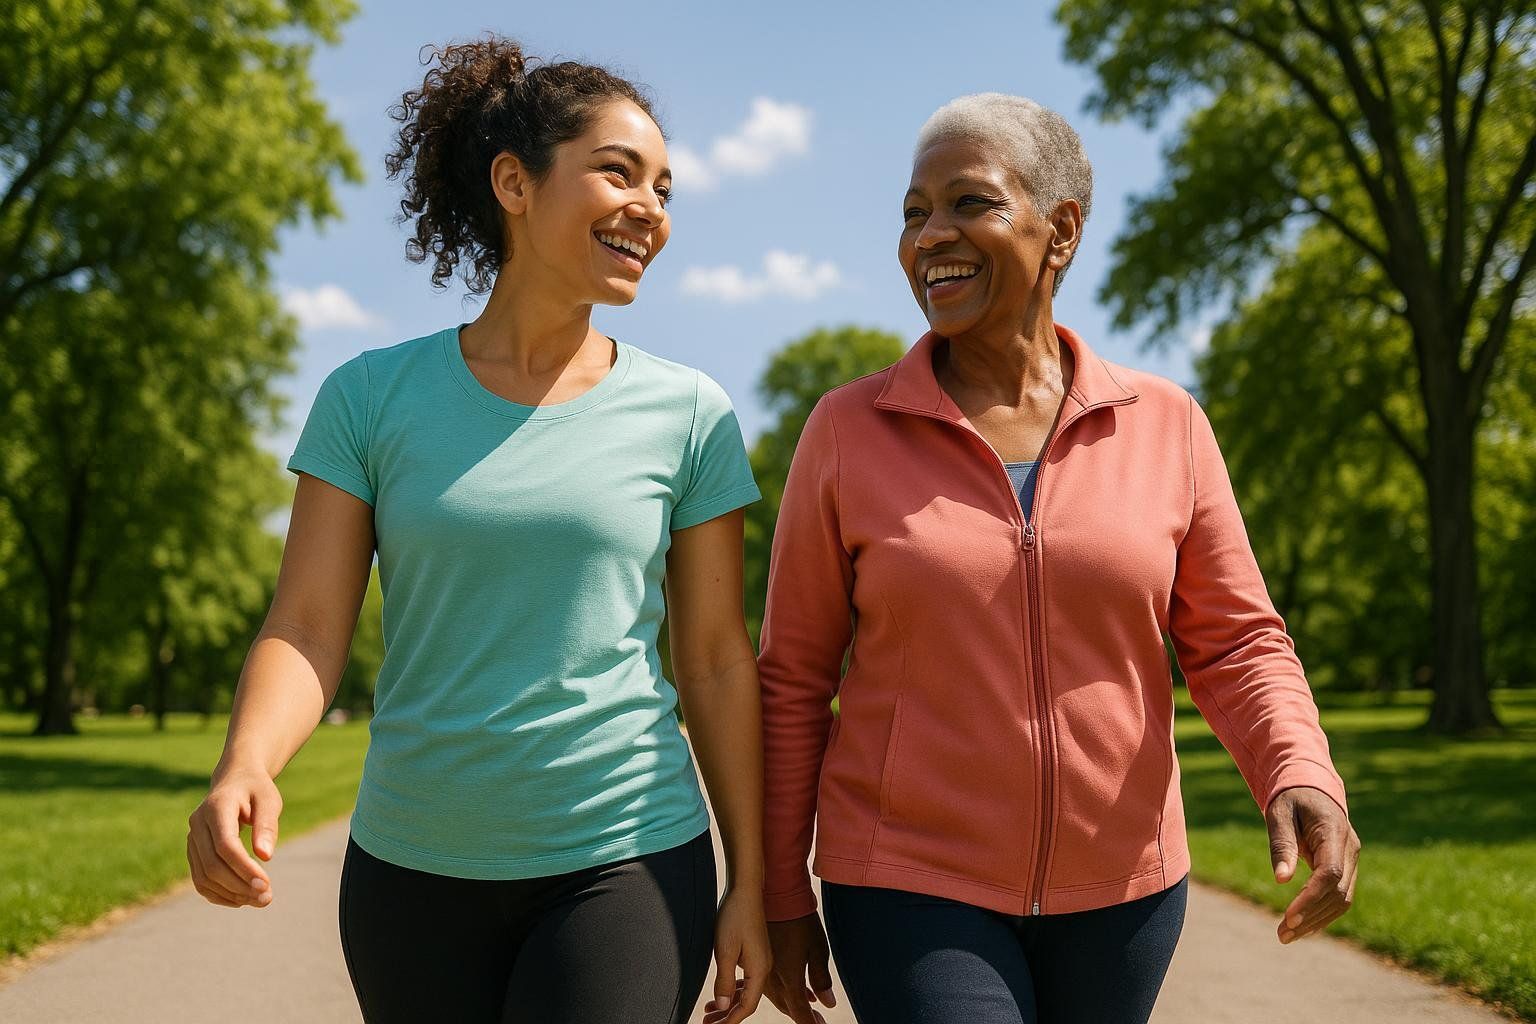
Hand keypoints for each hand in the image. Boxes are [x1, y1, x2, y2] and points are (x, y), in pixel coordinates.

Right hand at [186, 765, 281, 907]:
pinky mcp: (193, 851)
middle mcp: (197, 824)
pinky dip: (218, 893)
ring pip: (203, 876)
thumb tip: (265, 856)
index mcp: (216, 807)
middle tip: (267, 898)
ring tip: (259, 900)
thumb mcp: (269, 800)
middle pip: (212, 864)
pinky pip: (200, 879)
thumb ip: (267, 825)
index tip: (266, 884)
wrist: (235, 781)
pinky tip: (241, 900)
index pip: (225, 845)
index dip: (244, 868)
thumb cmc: (256, 790)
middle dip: (239, 885)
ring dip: (230, 894)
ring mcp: (192, 838)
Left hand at [702, 887, 770, 1023]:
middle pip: (747, 1002)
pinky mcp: (754, 953)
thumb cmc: (735, 916)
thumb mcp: (725, 951)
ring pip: (745, 991)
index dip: (731, 1020)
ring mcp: (760, 960)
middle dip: (728, 1016)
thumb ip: (724, 981)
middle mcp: (763, 968)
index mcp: (759, 970)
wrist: (745, 889)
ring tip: (709, 1012)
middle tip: (707, 1023)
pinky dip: (732, 990)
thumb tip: (724, 1007)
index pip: (747, 1006)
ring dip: (729, 1004)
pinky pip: (745, 980)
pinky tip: (721, 994)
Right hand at [763, 913, 836, 1023]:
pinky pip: (769, 985)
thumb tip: (828, 1003)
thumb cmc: (800, 921)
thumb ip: (822, 979)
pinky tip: (795, 990)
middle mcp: (772, 979)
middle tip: (816, 1020)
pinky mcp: (757, 961)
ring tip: (809, 1005)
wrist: (777, 897)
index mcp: (789, 979)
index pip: (800, 1011)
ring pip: (777, 998)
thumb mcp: (817, 948)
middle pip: (787, 1007)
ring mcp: (763, 971)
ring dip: (791, 1004)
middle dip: (802, 1015)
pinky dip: (782, 992)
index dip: (810, 1023)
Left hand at [1265, 785, 1360, 942]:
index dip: (1311, 899)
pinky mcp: (1346, 866)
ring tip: (1286, 936)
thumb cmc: (1290, 797)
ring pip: (1342, 899)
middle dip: (1311, 916)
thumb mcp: (1279, 813)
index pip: (1329, 874)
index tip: (1289, 918)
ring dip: (1317, 920)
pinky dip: (1322, 913)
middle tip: (1282, 934)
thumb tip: (1282, 880)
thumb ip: (1281, 844)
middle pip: (1338, 892)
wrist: (1311, 786)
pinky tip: (1302, 927)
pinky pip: (1339, 895)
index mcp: (1334, 832)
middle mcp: (1350, 849)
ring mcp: (1351, 859)